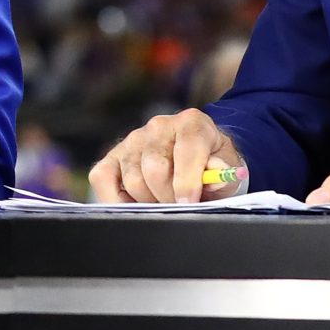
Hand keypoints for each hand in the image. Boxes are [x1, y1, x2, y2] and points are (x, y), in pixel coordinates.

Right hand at [90, 109, 243, 203]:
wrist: (198, 157)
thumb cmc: (211, 165)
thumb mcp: (227, 167)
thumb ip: (222, 171)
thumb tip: (216, 176)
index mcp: (191, 123)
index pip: (186, 152)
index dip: (187, 183)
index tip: (189, 203)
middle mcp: (158, 126)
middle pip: (154, 169)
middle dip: (169, 197)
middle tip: (180, 206)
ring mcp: (132, 140)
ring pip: (133, 180)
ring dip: (149, 200)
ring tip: (164, 201)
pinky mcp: (112, 157)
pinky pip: (102, 179)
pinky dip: (116, 199)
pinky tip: (137, 203)